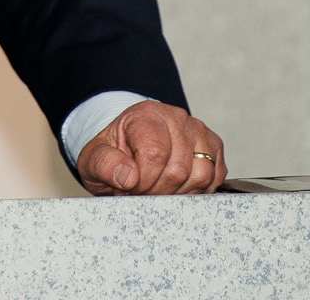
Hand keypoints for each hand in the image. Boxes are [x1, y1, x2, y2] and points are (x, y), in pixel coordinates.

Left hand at [76, 100, 225, 195]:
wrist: (127, 147)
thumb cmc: (113, 152)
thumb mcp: (94, 158)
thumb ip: (104, 164)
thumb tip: (128, 176)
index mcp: (146, 115)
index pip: (155, 154)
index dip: (142, 182)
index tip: (129, 187)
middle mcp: (177, 118)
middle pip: (179, 169)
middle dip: (157, 191)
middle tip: (141, 191)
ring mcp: (198, 132)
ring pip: (201, 175)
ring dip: (178, 194)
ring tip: (158, 189)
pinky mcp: (213, 148)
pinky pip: (215, 178)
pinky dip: (196, 191)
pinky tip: (175, 188)